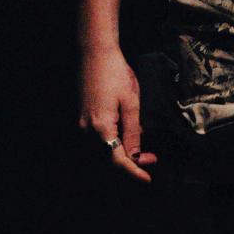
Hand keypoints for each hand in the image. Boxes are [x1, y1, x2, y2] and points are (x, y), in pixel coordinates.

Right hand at [79, 45, 156, 181]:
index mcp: (101, 127)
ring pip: (102, 152)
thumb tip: (136, 156)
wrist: (95, 53)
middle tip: (152, 160)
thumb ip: (133, 131)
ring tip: (143, 153)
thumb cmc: (115, 74)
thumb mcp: (131, 102)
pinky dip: (113, 147)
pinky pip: (97, 142)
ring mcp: (81, 125)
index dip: (133, 172)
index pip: (117, 160)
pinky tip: (127, 141)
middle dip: (131, 164)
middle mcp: (86, 130)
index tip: (147, 179)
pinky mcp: (81, 119)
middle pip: (108, 159)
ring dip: (122, 156)